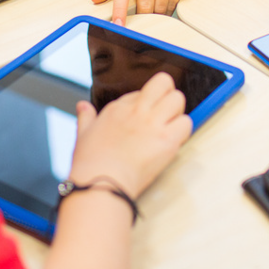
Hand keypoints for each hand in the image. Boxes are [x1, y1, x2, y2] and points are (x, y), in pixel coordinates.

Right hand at [68, 71, 192, 198]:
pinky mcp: (167, 140)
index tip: (143, 118)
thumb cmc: (91, 164)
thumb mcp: (83, 134)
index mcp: (118, 107)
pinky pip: (186, 123)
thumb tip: (82, 106)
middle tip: (164, 113)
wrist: (101, 184)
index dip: (145, 104)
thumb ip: (86, 116)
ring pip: (178, 99)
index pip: (141, 92)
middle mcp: (138, 110)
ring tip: (170, 128)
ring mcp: (153, 123)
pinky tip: (173, 142)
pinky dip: (184, 131)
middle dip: (167, 94)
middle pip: (163, 83)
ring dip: (177, 112)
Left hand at [91, 0, 221, 24]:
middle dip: (141, 15)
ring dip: (156, 14)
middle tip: (140, 14)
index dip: (119, 11)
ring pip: (159, 8)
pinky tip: (164, 0)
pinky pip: (172, 5)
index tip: (118, 25)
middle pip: (144, 6)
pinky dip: (167, 9)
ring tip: (154, 4)